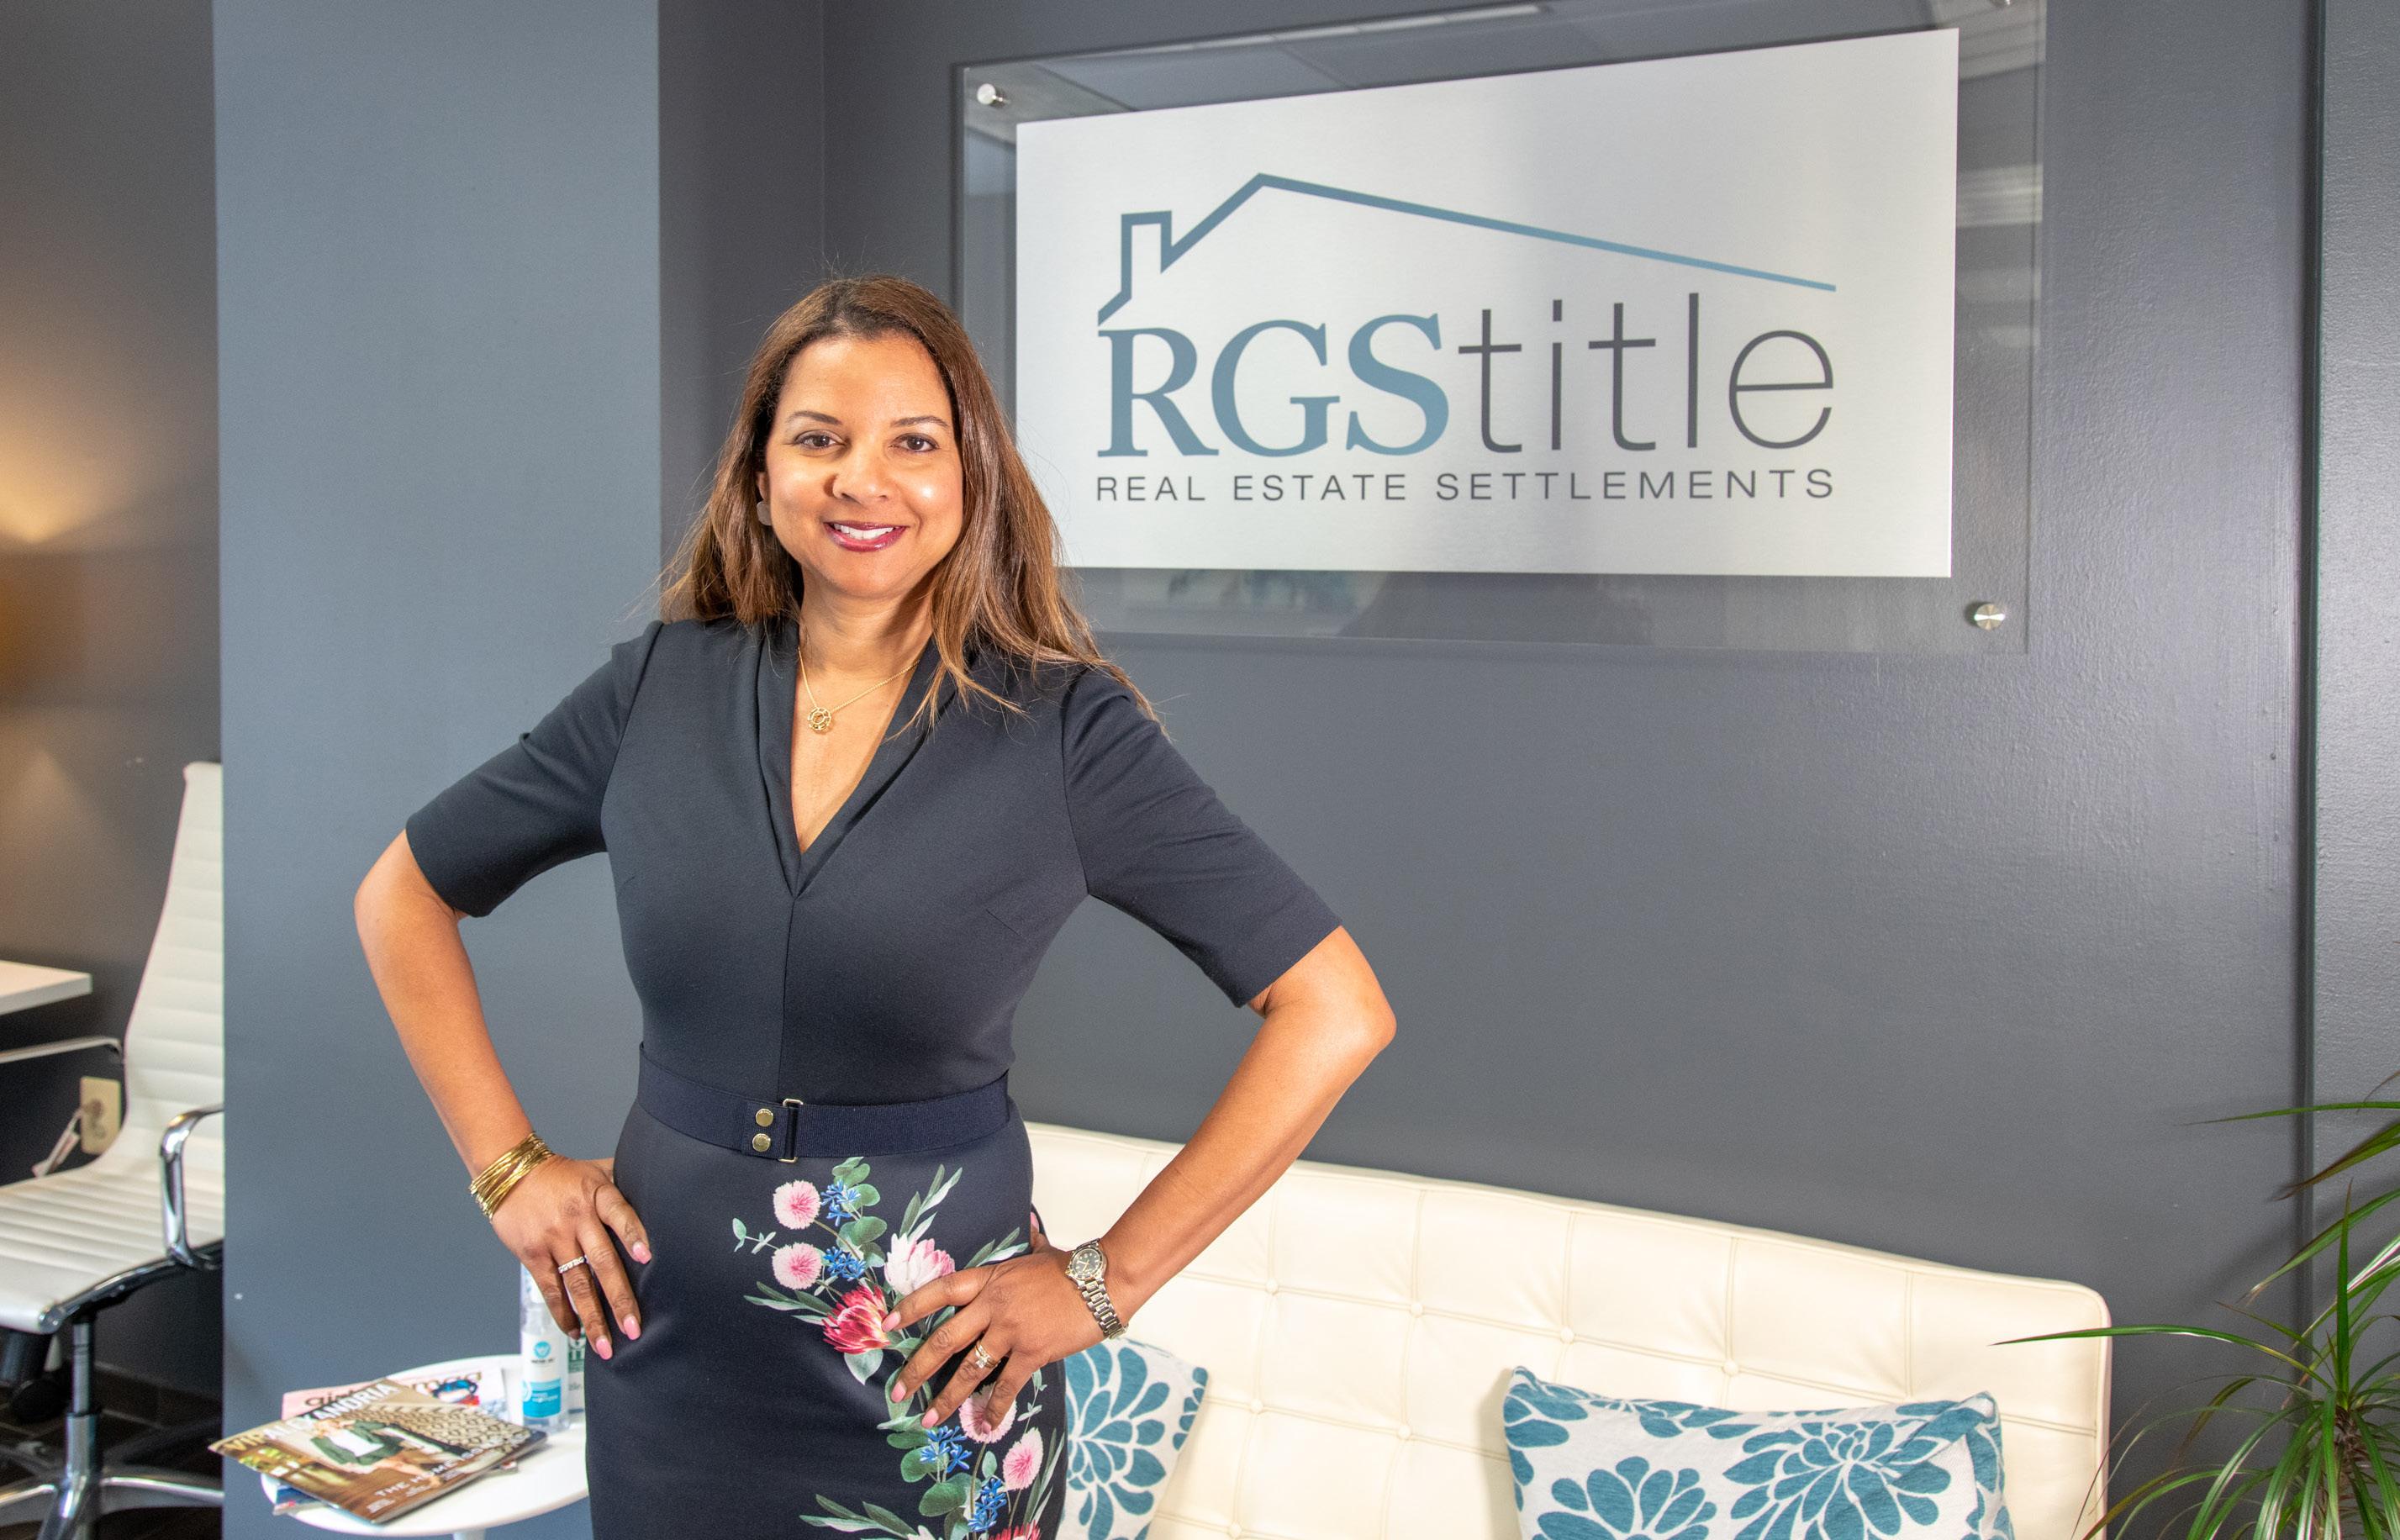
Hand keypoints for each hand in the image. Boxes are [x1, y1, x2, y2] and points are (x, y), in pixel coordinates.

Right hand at [490, 1154, 651, 1359]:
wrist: (512, 1173)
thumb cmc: (564, 1176)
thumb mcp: (597, 1170)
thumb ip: (625, 1182)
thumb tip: (664, 1189)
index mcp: (598, 1195)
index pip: (619, 1214)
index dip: (633, 1234)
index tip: (647, 1257)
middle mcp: (577, 1218)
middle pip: (602, 1261)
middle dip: (619, 1297)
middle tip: (633, 1329)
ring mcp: (554, 1238)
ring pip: (576, 1283)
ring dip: (591, 1318)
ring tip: (605, 1347)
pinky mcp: (532, 1254)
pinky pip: (550, 1289)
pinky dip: (563, 1313)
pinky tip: (575, 1332)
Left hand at [881, 1209, 1102, 1427]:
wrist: (1103, 1281)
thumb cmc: (1073, 1267)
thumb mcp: (1043, 1252)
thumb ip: (1030, 1243)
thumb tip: (1029, 1223)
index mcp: (990, 1279)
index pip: (941, 1291)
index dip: (912, 1307)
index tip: (887, 1324)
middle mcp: (993, 1305)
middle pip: (944, 1339)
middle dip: (917, 1368)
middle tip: (898, 1391)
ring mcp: (1011, 1330)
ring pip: (969, 1369)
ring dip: (947, 1398)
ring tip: (929, 1419)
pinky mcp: (1032, 1351)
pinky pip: (1006, 1385)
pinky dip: (994, 1408)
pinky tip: (984, 1425)